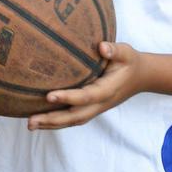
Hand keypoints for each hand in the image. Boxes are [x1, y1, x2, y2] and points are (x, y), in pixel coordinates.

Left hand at [27, 42, 143, 129]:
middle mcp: (100, 103)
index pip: (86, 96)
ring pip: (73, 121)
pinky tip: (40, 121)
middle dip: (53, 119)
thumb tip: (102, 47)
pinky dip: (57, 122)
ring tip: (30, 124)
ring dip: (51, 124)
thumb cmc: (129, 61)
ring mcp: (96, 108)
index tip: (49, 96)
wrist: (141, 76)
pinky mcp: (91, 108)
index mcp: (107, 90)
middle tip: (31, 121)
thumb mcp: (126, 52)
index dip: (68, 98)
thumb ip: (115, 50)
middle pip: (76, 116)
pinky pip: (73, 118)